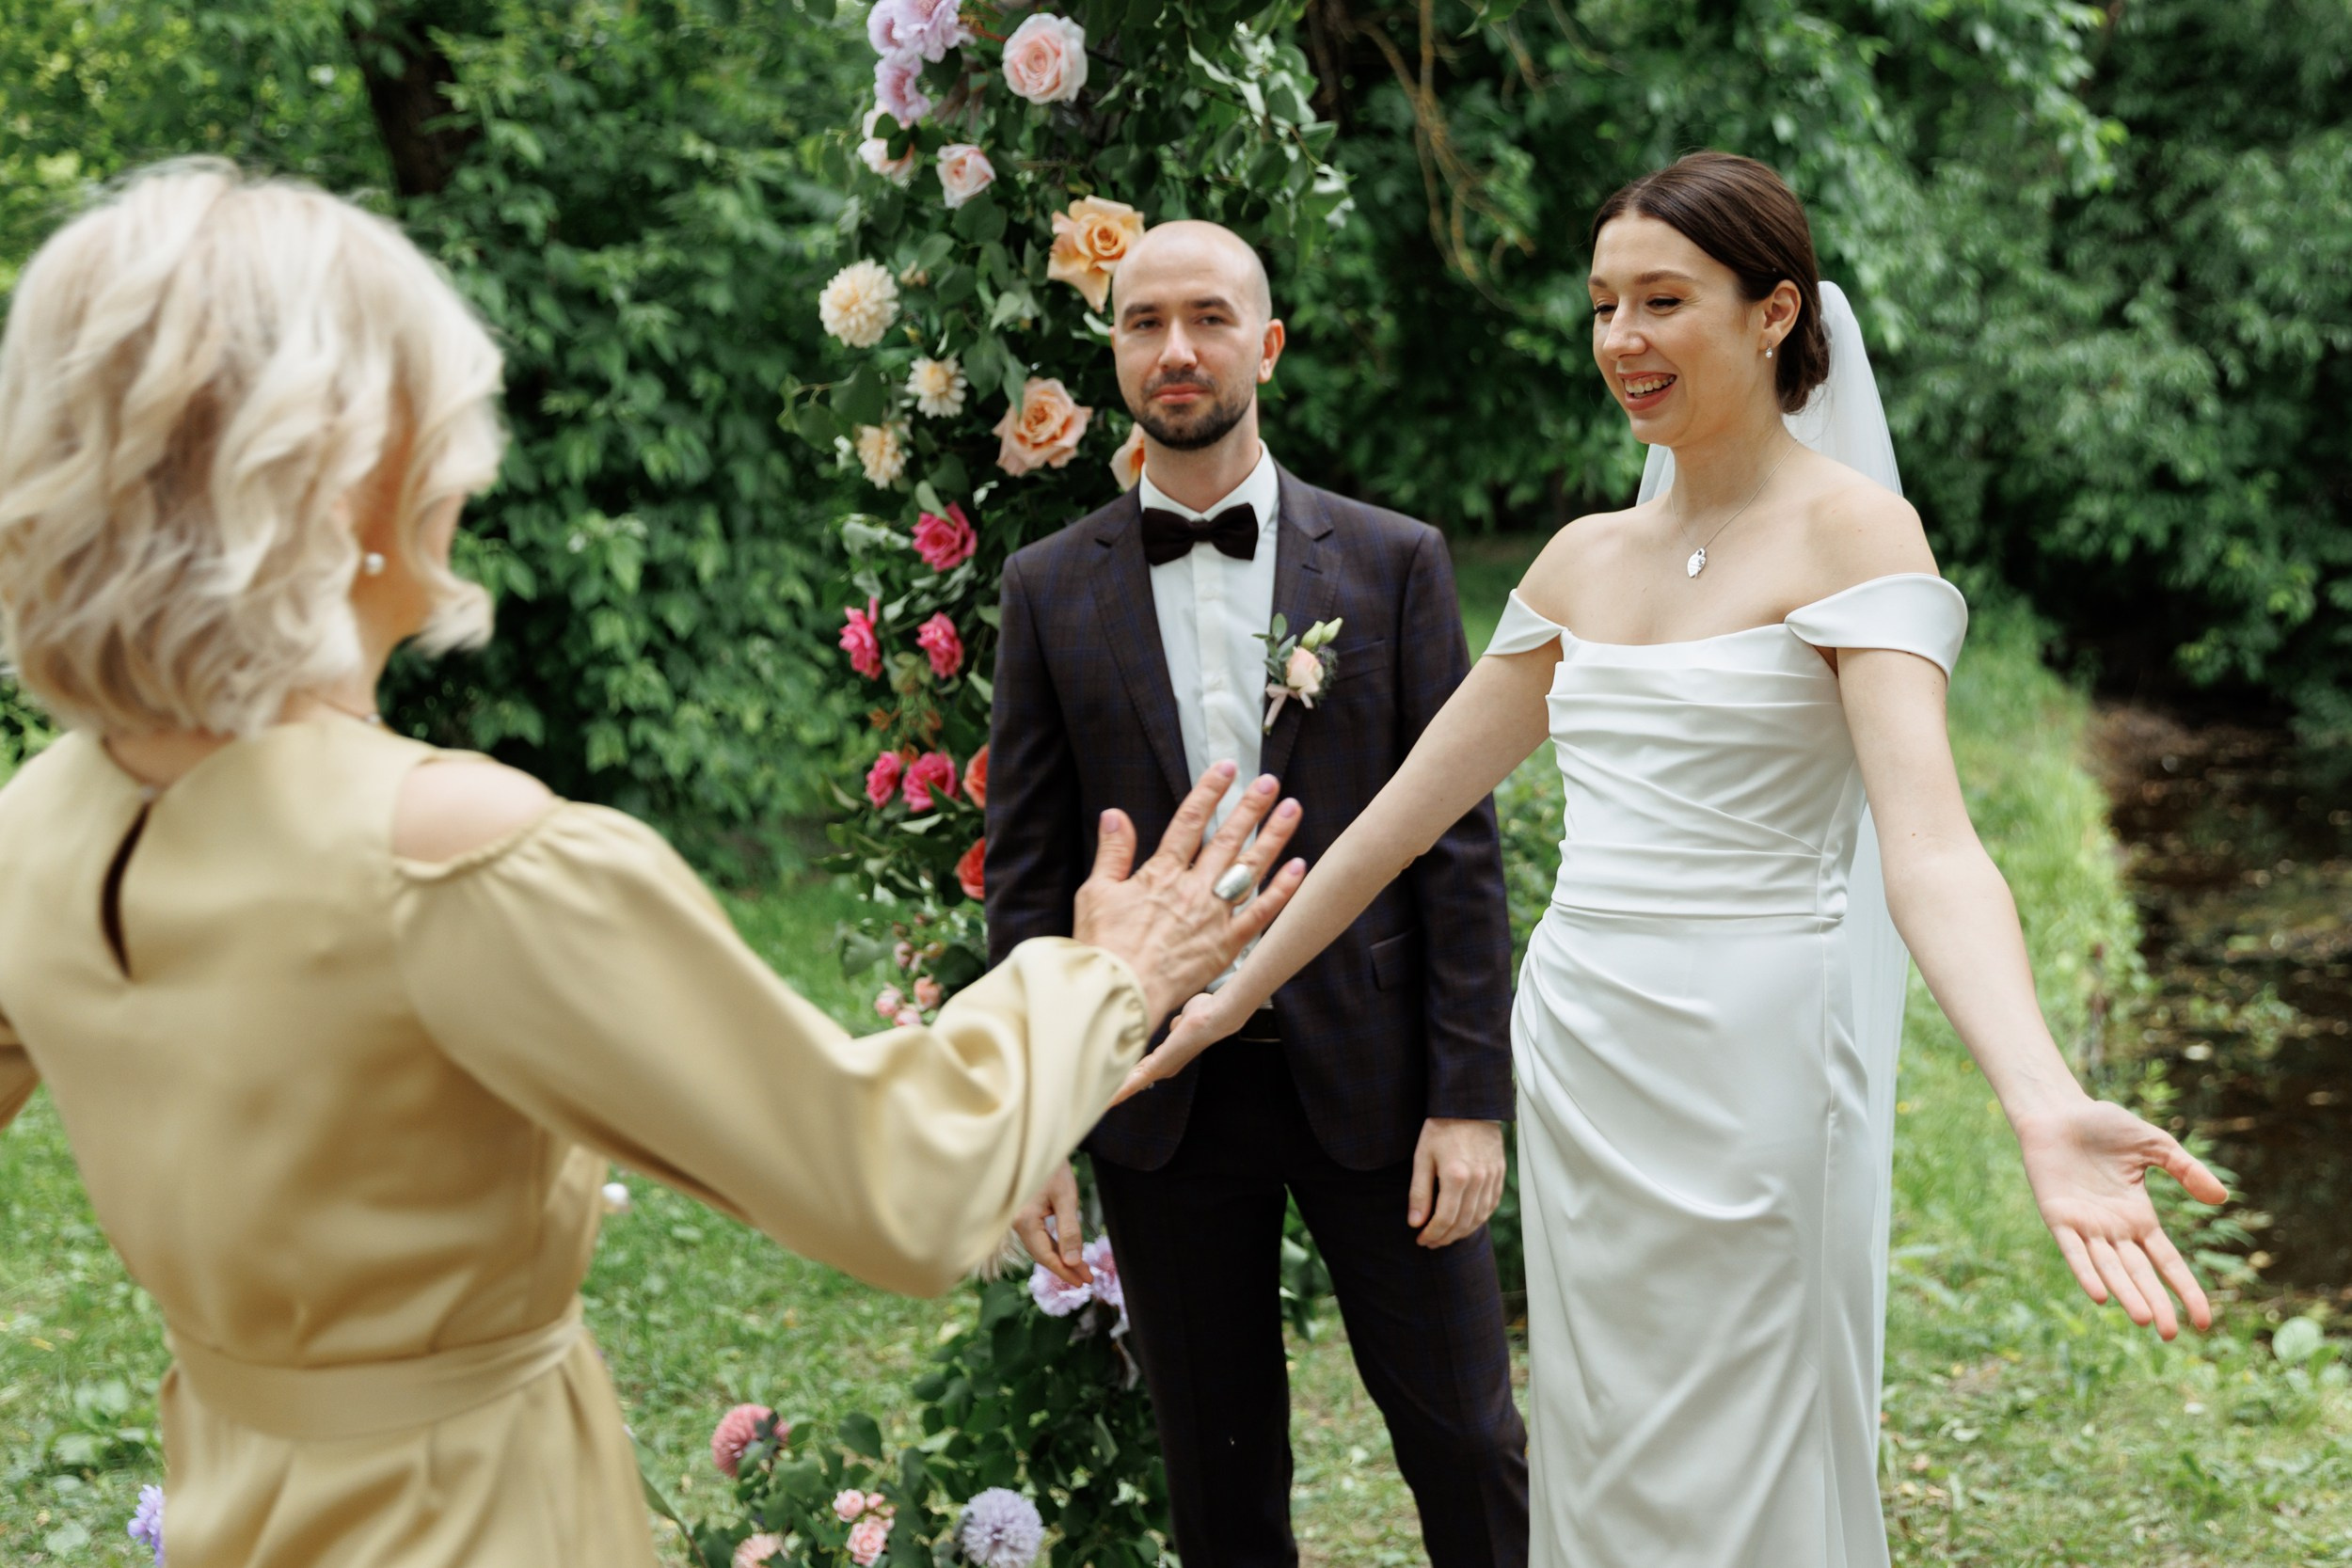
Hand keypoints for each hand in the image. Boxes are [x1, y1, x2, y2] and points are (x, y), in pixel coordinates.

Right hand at [1012, 1163, 1088, 1288]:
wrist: (1038, 1147)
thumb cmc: (1052, 1168)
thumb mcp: (1066, 1198)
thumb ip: (1069, 1230)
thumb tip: (1073, 1262)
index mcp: (1024, 1221)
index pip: (1046, 1256)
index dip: (1066, 1272)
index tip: (1084, 1281)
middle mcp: (1015, 1224)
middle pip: (1042, 1254)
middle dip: (1065, 1267)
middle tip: (1087, 1278)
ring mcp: (1016, 1220)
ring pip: (1039, 1247)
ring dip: (1060, 1258)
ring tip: (1081, 1268)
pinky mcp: (1022, 1215)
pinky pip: (1037, 1238)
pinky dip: (1052, 1247)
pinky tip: (1065, 1251)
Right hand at [1073, 762, 1306, 1025]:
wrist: (1119, 992)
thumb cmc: (1103, 947)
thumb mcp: (1096, 892)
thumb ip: (1112, 852)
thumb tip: (1114, 814)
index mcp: (1161, 873)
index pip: (1189, 821)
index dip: (1209, 791)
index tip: (1227, 768)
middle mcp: (1193, 888)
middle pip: (1228, 838)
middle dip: (1251, 807)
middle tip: (1271, 782)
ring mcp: (1214, 916)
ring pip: (1250, 868)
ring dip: (1274, 836)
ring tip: (1293, 809)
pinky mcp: (1227, 945)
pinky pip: (1261, 913)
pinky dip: (1281, 890)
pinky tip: (1299, 868)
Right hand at [1109, 990, 1240, 1105]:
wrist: (1212, 1016)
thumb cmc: (1201, 1014)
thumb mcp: (1182, 1022)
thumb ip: (1176, 1026)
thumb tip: (1176, 1025)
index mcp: (1166, 1057)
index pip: (1140, 1069)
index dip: (1125, 1074)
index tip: (1110, 1081)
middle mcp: (1163, 1067)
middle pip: (1132, 1079)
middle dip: (1116, 1089)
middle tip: (1098, 1100)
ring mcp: (1161, 1068)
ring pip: (1131, 1084)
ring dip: (1114, 1094)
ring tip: (1098, 1104)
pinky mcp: (1158, 1067)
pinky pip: (1135, 1082)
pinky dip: (1121, 1091)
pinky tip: (1108, 1101)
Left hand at [1409, 1118, 1507, 1248]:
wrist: (1468, 1106)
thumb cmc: (1440, 1128)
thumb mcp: (1422, 1157)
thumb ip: (1419, 1192)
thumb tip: (1415, 1223)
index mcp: (1456, 1176)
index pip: (1445, 1219)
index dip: (1432, 1234)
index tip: (1420, 1240)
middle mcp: (1478, 1180)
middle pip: (1463, 1222)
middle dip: (1445, 1238)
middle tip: (1431, 1243)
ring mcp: (1492, 1177)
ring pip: (1479, 1217)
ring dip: (1462, 1232)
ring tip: (1446, 1236)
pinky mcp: (1500, 1173)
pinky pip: (1491, 1205)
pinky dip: (1479, 1218)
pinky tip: (1466, 1222)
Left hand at [2016, 1096, 2228, 1339]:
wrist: (2056, 1111)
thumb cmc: (2102, 1126)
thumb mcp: (2154, 1145)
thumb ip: (2185, 1169)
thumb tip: (2222, 1197)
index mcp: (2138, 1218)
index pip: (2168, 1262)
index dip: (2185, 1290)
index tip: (2203, 1322)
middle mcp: (2113, 1229)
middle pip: (2139, 1274)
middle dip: (2156, 1304)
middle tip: (2169, 1336)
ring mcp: (2085, 1225)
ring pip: (2109, 1268)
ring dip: (2126, 1294)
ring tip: (2144, 1321)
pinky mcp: (2057, 1215)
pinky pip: (2072, 1249)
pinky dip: (2085, 1272)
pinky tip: (2099, 1295)